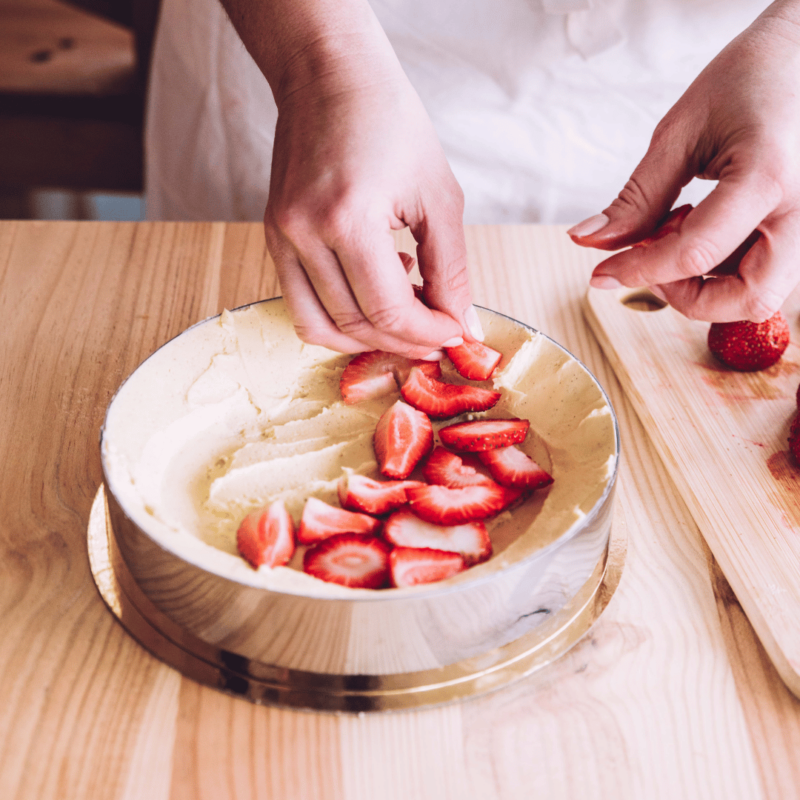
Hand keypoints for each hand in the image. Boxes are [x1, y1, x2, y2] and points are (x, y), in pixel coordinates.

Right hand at [264, 42, 478, 357]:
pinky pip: (301, 306)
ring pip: (320, 329)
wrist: (329, 76)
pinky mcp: (273, 238)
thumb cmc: (390, 122)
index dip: (427, 333)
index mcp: (349, 218)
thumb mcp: (439, 196)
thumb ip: (451, 269)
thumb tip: (460, 325)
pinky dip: (339, 318)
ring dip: (368, 338)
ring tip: (403, 314)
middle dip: (404, 340)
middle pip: (355, 326)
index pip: (388, 311)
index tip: (453, 331)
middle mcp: (304, 233)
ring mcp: (281, 238)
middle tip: (435, 330)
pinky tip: (372, 290)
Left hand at [568, 2, 799, 322]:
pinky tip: (703, 226)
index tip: (603, 274)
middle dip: (690, 296)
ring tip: (681, 229)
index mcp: (769, 175)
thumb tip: (590, 241)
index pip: (696, 254)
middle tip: (655, 261)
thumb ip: (637, 197)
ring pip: (761, 294)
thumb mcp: (680, 133)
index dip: (639, 271)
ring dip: (708, 283)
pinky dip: (724, 268)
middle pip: (750, 299)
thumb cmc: (748, 80)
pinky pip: (765, 272)